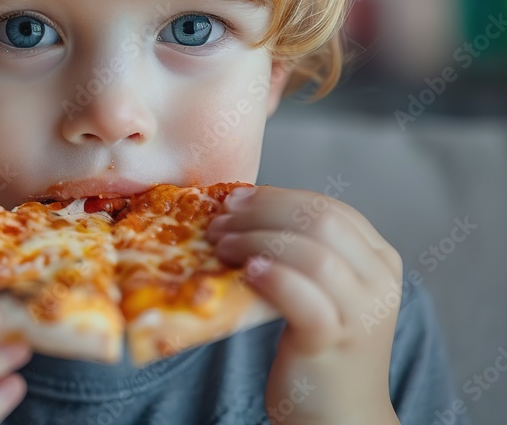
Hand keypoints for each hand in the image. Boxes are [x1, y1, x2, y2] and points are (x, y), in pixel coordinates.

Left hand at [206, 186, 402, 424]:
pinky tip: (246, 274)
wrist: (337, 414)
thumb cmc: (317, 344)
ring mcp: (362, 313)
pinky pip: (304, 296)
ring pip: (312, 253)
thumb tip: (240, 206)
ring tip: (220, 246)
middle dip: (262, 212)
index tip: (235, 200)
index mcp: (379, 259)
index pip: (328, 207)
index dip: (277, 197)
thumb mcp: (320, 287)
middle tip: (220, 221)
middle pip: (320, 221)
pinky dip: (272, 276)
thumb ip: (299, 248)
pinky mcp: (335, 341)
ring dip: (255, 240)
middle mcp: (379, 281)